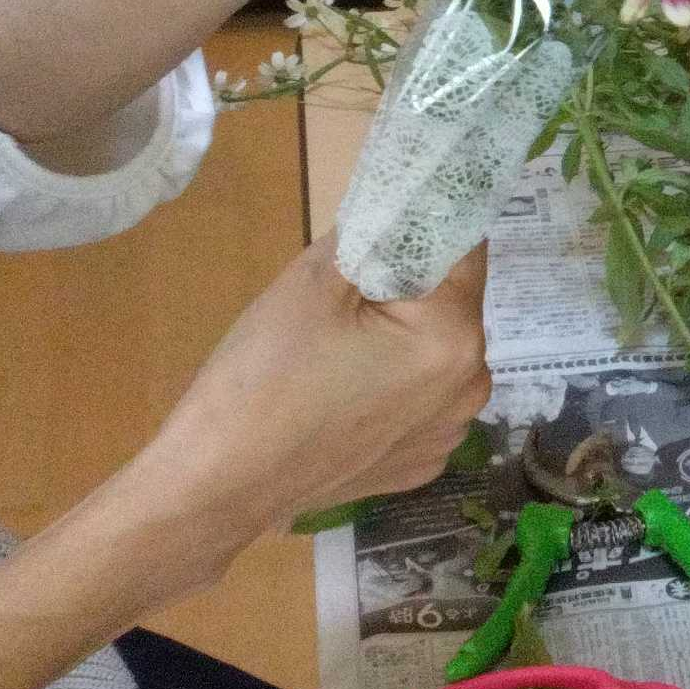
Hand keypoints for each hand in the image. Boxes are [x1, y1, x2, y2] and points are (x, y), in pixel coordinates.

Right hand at [130, 238, 492, 573]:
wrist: (218, 486)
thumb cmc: (261, 378)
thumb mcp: (313, 281)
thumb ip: (373, 233)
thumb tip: (403, 202)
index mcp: (453, 337)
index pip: (464, 249)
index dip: (425, 227)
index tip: (387, 222)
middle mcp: (471, 386)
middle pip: (451, 304)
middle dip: (407, 286)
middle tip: (342, 295)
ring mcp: (449, 432)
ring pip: (437, 351)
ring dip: (402, 336)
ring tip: (335, 350)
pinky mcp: (422, 462)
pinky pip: (421, 399)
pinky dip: (393, 385)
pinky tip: (341, 395)